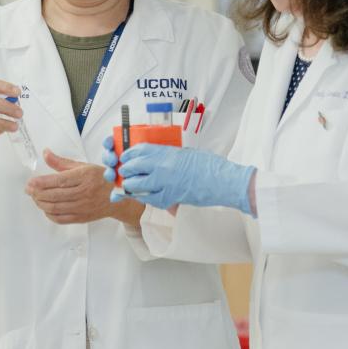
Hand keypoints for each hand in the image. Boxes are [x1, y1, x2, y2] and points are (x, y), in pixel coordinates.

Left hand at [27, 150, 142, 225]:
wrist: (118, 198)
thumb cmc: (100, 179)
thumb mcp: (83, 166)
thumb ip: (61, 162)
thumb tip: (46, 154)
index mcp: (84, 177)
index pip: (59, 181)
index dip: (42, 182)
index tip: (31, 182)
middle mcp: (84, 193)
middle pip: (54, 195)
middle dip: (37, 193)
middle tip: (29, 189)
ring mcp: (82, 207)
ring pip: (55, 208)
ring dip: (41, 203)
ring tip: (35, 197)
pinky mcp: (81, 217)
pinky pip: (61, 219)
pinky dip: (49, 214)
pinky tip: (45, 208)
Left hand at [114, 144, 255, 214]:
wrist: (223, 180)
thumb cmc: (209, 166)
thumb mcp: (186, 154)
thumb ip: (169, 156)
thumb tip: (156, 160)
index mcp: (167, 152)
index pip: (139, 150)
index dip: (129, 154)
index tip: (126, 157)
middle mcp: (163, 165)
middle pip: (133, 166)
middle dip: (126, 170)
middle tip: (124, 173)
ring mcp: (165, 182)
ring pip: (136, 184)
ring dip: (130, 185)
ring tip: (130, 186)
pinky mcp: (170, 197)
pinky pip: (148, 199)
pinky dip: (143, 197)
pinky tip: (142, 196)